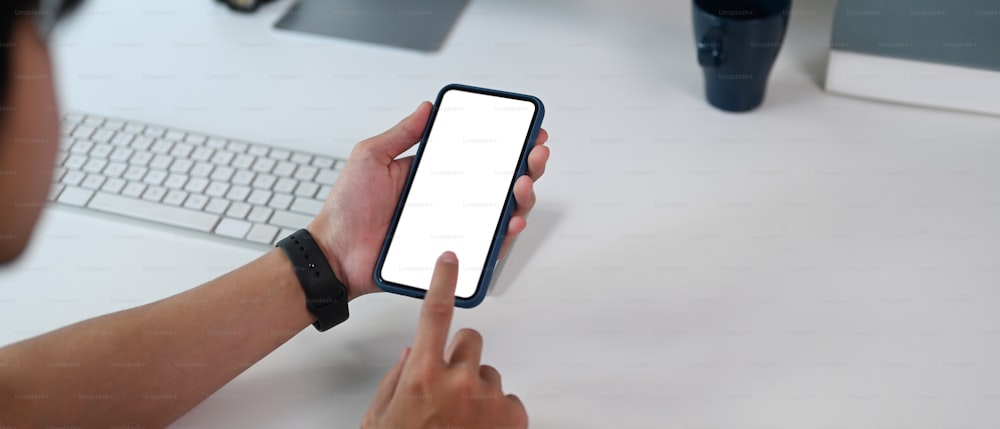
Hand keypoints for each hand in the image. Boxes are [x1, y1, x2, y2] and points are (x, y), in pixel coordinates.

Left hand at [308, 102, 549, 298]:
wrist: (334, 254)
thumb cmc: (347, 210)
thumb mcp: (371, 158)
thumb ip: (401, 134)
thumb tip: (427, 108)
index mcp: (435, 176)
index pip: (481, 158)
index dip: (509, 146)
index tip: (528, 133)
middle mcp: (450, 202)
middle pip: (501, 185)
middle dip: (527, 168)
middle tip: (534, 155)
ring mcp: (453, 228)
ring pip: (501, 215)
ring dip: (521, 199)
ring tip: (522, 184)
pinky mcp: (451, 254)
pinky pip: (486, 248)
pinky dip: (504, 236)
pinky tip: (510, 222)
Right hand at [362, 252, 527, 428]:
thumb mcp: (381, 416)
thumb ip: (397, 378)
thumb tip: (414, 352)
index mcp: (422, 374)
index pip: (435, 313)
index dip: (443, 281)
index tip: (450, 260)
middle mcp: (459, 380)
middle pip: (470, 339)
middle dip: (460, 356)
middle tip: (447, 385)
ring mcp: (489, 398)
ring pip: (488, 372)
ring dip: (477, 389)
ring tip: (460, 420)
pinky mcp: (513, 416)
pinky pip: (508, 398)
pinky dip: (497, 412)